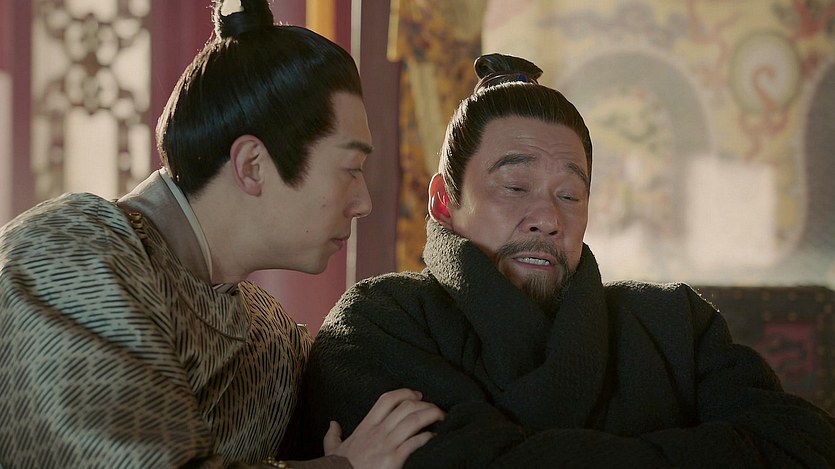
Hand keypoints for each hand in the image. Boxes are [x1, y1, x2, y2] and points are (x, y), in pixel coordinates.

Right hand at [323, 388, 444, 468]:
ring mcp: (385, 446)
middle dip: (426, 404)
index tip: (418, 395)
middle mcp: (377, 433)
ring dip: (432, 416)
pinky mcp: (393, 461)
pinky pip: (415, 443)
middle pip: (406, 407)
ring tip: (442, 418)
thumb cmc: (338, 468)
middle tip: (437, 408)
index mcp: (365, 427)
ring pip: (414, 420)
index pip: (387, 400)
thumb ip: (333, 436)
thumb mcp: (332, 450)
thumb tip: (333, 424)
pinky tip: (435, 438)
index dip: (406, 393)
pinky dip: (428, 437)